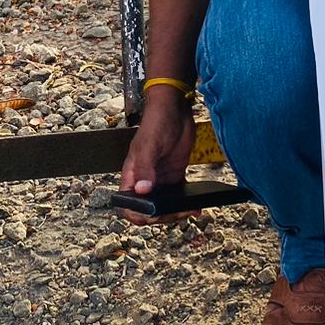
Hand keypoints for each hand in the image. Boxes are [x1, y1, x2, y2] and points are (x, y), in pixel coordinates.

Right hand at [117, 89, 197, 224]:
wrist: (175, 108)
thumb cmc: (156, 121)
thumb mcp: (149, 145)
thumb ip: (145, 168)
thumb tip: (143, 190)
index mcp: (132, 174)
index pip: (127, 203)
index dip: (137, 214)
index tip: (152, 216)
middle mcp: (145, 179)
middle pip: (148, 208)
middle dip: (162, 216)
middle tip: (178, 212)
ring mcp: (160, 178)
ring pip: (164, 204)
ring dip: (175, 212)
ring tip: (190, 211)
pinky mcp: (175, 174)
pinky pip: (179, 195)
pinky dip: (187, 203)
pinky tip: (197, 206)